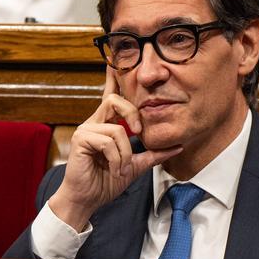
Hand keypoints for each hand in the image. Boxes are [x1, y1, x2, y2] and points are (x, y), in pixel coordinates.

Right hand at [48, 67, 182, 229]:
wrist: (87, 199)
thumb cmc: (105, 182)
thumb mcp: (135, 166)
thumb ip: (153, 154)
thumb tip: (177, 146)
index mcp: (106, 124)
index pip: (110, 96)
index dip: (112, 77)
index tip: (112, 59)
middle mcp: (94, 122)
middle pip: (115, 100)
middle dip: (132, 114)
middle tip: (139, 133)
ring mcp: (86, 130)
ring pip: (117, 129)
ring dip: (125, 154)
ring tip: (121, 169)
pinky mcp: (81, 139)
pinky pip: (109, 141)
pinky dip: (116, 159)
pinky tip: (113, 169)